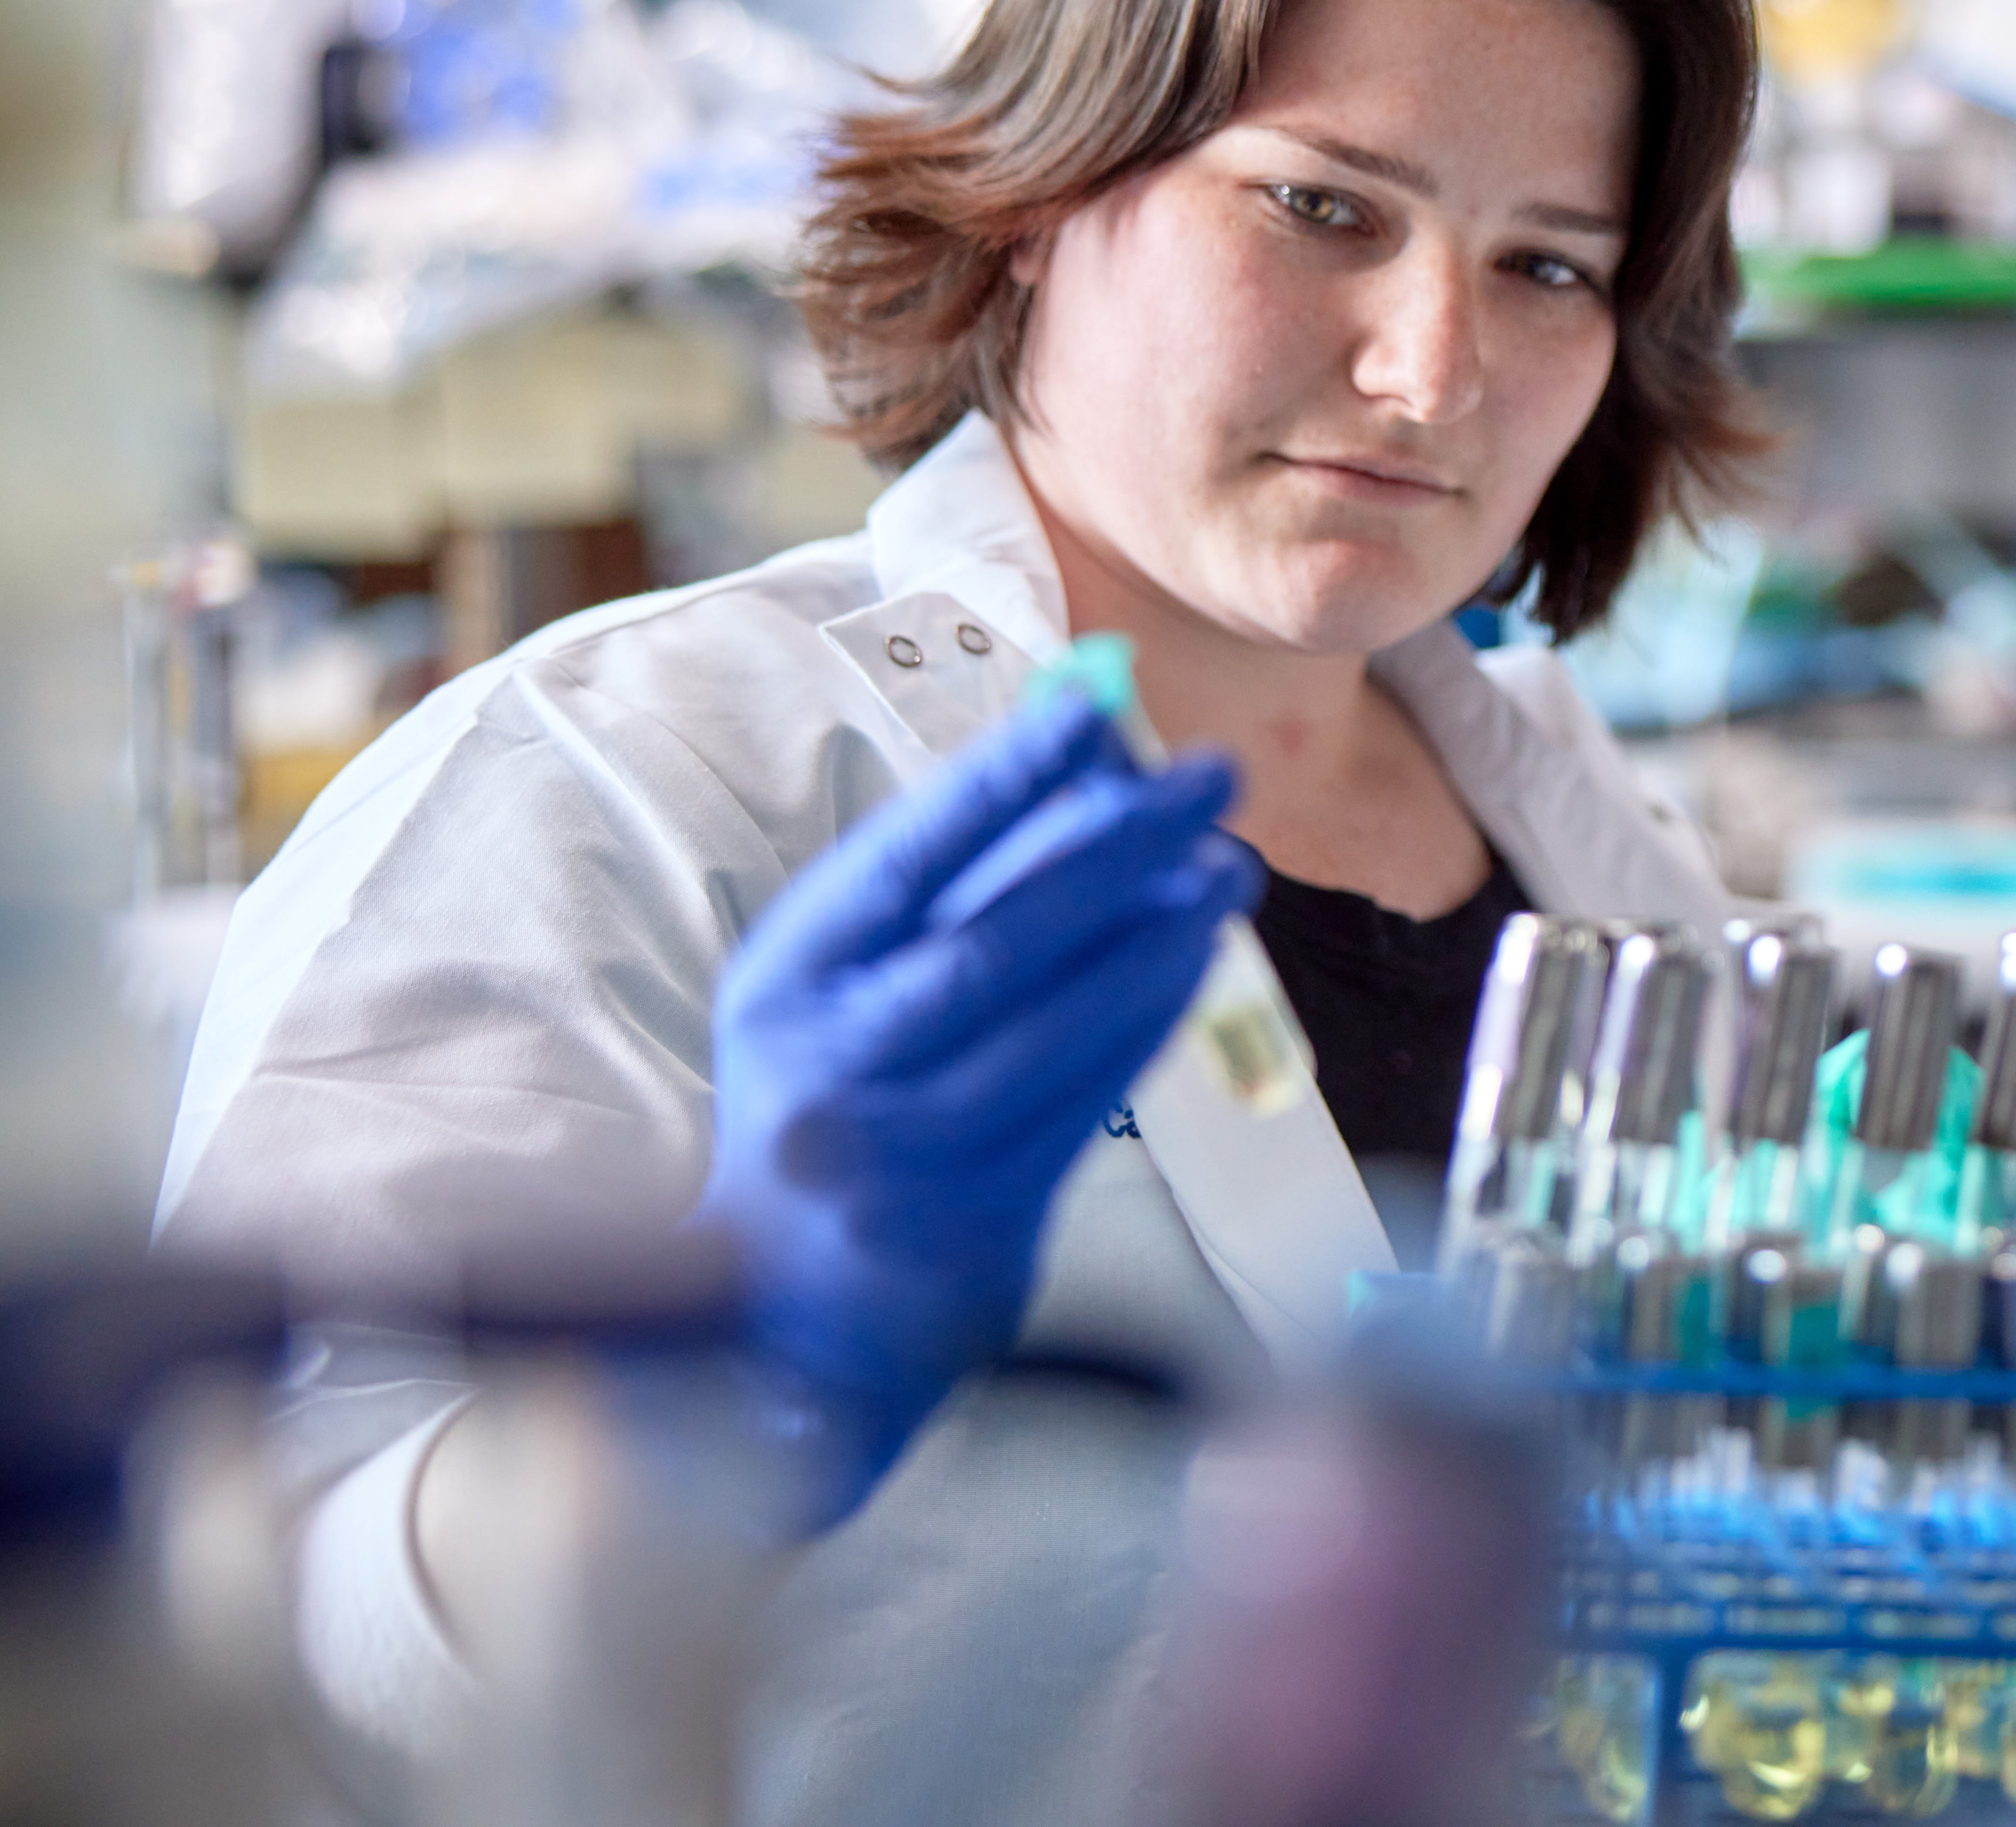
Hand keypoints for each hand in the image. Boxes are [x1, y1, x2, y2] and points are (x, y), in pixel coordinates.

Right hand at [696, 690, 1256, 1526]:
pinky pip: (1086, 1095)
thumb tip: (1082, 751)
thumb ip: (948, 880)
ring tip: (1227, 871)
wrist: (789, 1305)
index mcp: (788, 980)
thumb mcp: (844, 981)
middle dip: (1117, 847)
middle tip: (1213, 779)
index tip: (1094, 710)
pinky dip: (1149, 1018)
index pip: (907, 858)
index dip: (1002, 779)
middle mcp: (834, 1063)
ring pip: (1053, 1024)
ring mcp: (906, 1147)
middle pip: (995, 939)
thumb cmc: (833, 1094)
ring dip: (1158, 938)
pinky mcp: (979, 1211)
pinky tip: (1196, 959)